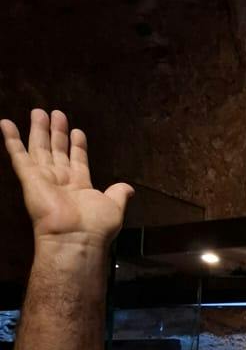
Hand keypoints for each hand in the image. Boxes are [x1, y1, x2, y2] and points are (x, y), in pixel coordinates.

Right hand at [1, 109, 133, 247]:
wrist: (76, 237)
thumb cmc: (96, 226)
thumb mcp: (114, 206)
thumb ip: (119, 194)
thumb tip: (129, 188)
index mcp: (80, 186)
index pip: (77, 160)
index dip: (77, 145)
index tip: (78, 131)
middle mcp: (61, 180)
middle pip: (57, 150)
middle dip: (57, 132)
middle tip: (56, 113)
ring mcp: (44, 178)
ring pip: (39, 148)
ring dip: (39, 130)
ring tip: (38, 112)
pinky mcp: (29, 178)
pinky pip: (18, 155)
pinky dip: (11, 139)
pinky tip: (5, 123)